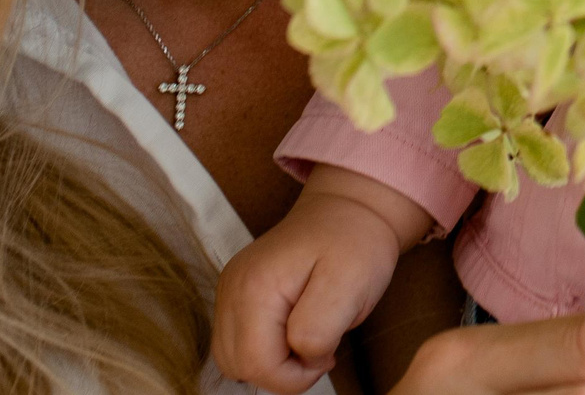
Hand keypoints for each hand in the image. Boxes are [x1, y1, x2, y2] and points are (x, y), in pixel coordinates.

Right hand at [214, 174, 428, 393]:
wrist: (350, 209)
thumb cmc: (355, 244)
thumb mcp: (350, 287)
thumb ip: (318, 331)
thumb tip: (300, 358)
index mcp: (255, 287)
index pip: (256, 364)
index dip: (294, 375)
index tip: (327, 356)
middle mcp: (232, 288)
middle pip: (239, 365)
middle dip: (282, 372)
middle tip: (319, 348)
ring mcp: (229, 289)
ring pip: (232, 358)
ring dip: (271, 363)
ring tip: (307, 337)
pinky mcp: (235, 293)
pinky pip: (236, 341)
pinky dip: (263, 349)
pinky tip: (292, 331)